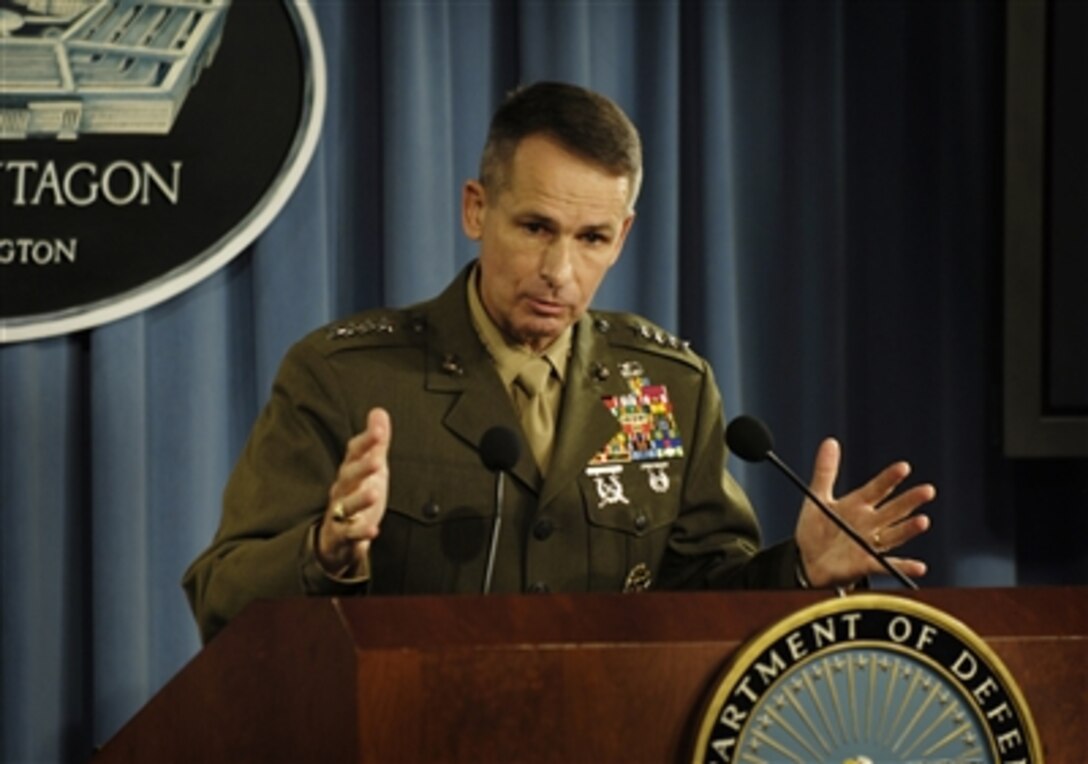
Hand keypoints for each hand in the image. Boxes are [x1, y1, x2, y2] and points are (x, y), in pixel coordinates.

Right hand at [316, 407, 391, 576]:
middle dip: (362, 467)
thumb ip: (376, 442)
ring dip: (360, 499)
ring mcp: (340, 513)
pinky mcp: (342, 535)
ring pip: (347, 505)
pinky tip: (374, 530)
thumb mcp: (370, 467)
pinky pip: (350, 533)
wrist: (338, 537)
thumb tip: (379, 411)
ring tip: (374, 493)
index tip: (380, 430)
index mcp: (350, 471)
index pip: (354, 452)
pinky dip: (361, 532)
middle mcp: (342, 489)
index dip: (367, 442)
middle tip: (378, 460)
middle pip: (348, 476)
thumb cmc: (357, 494)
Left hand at [795, 438, 934, 587]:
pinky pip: (886, 565)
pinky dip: (903, 566)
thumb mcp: (817, 498)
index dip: (889, 478)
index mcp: (858, 504)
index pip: (877, 489)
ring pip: (894, 534)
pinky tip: (919, 566)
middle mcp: (869, 523)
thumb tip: (830, 441)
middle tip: (928, 490)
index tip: (903, 467)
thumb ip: (825, 471)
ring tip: (923, 521)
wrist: (807, 561)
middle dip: (909, 500)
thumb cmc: (816, 530)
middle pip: (893, 509)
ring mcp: (870, 543)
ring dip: (908, 529)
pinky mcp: (866, 564)